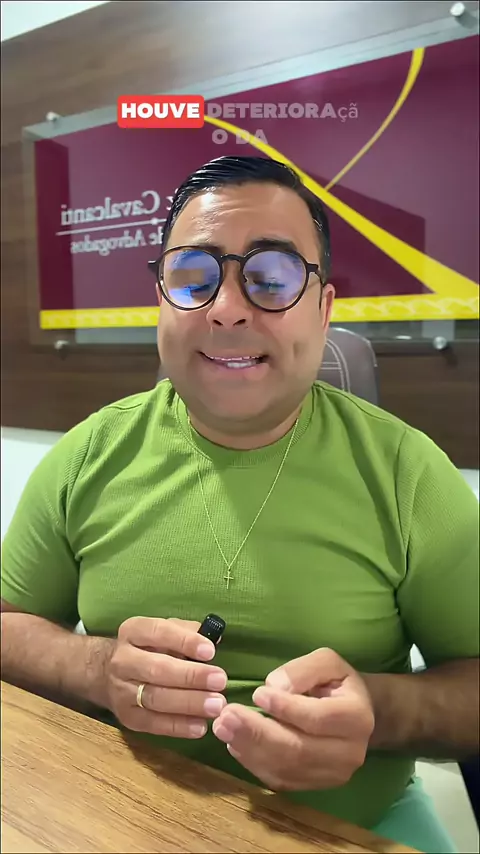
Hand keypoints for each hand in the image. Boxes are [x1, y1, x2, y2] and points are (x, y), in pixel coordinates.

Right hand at [106, 616, 226, 738]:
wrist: (107, 673)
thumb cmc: (148, 648)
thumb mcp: (163, 631)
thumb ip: (188, 632)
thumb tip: (216, 638)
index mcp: (134, 631)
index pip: (159, 632)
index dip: (185, 641)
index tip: (210, 651)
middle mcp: (122, 660)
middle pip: (157, 669)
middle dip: (191, 676)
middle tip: (220, 681)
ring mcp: (121, 691)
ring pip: (155, 698)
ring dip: (189, 703)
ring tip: (216, 706)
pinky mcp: (126, 717)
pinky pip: (153, 724)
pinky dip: (178, 726)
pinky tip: (200, 726)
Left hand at [212, 648, 374, 791]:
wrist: (356, 716)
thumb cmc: (337, 683)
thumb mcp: (327, 663)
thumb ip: (303, 670)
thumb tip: (274, 686)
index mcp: (356, 718)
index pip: (318, 718)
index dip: (286, 708)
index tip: (257, 694)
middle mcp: (349, 753)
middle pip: (299, 749)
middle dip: (258, 734)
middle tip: (226, 717)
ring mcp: (332, 775)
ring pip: (286, 768)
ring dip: (250, 750)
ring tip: (223, 729)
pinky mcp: (314, 786)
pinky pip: (280, 780)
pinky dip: (254, 764)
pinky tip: (235, 745)